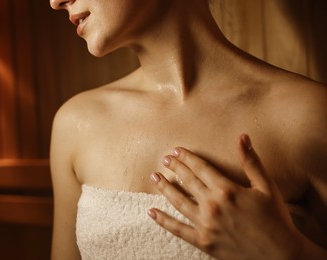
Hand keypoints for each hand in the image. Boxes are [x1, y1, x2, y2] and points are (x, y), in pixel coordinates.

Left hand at [148, 134, 306, 258]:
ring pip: (178, 201)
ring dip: (164, 188)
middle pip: (187, 181)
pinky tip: (151, 212)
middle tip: (163, 160)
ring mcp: (206, 224)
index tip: (176, 150)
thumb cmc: (276, 219)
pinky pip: (177, 229)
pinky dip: (163, 220)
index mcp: (227, 190)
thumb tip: (242, 137)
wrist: (281, 256)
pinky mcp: (203, 241)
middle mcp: (213, 205)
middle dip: (174, 168)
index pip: (200, 168)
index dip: (186, 157)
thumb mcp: (266, 187)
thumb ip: (251, 162)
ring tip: (154, 177)